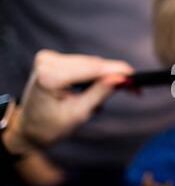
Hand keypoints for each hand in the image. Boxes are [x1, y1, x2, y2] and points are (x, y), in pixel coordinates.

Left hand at [3, 50, 132, 154]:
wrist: (29, 127)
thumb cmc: (50, 126)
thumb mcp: (79, 113)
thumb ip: (100, 93)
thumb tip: (121, 79)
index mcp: (49, 76)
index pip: (91, 68)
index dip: (116, 71)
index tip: (135, 76)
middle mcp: (47, 62)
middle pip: (92, 63)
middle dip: (115, 74)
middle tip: (135, 88)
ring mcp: (49, 58)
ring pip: (90, 62)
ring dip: (106, 74)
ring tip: (122, 88)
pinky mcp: (53, 58)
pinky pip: (83, 63)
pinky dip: (95, 73)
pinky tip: (104, 83)